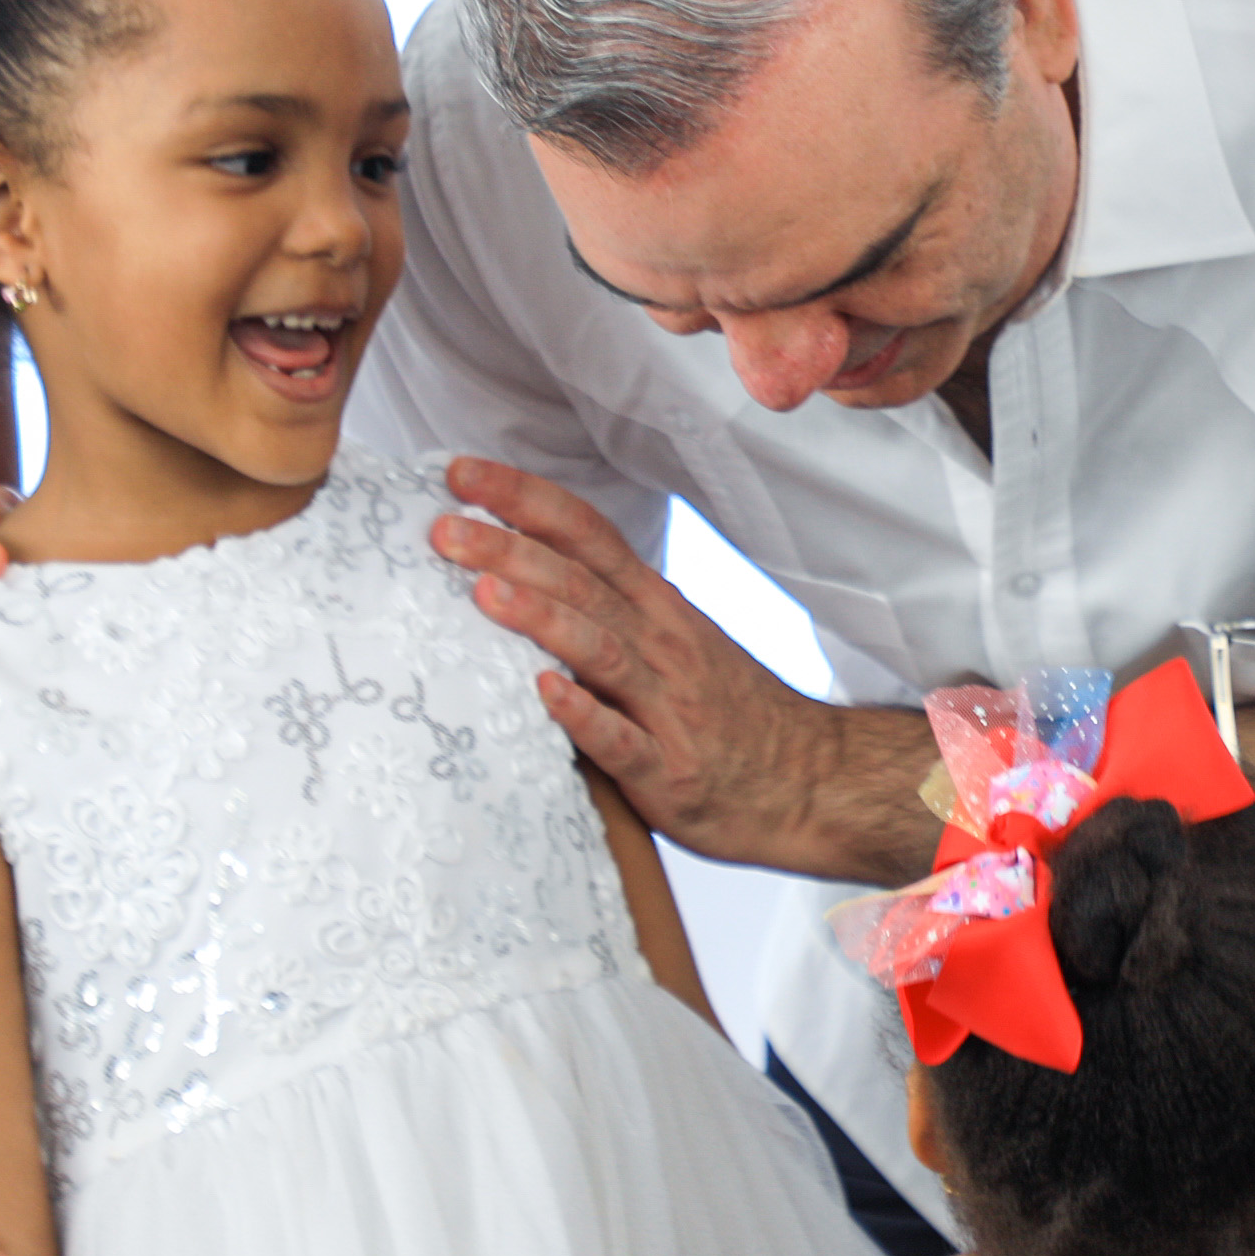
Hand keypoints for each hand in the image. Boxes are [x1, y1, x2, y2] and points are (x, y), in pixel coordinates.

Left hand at [427, 459, 912, 881]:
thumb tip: (514, 575)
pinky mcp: (668, 770)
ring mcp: (666, 706)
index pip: (585, 532)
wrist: (810, 780)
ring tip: (484, 594)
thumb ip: (607, 611)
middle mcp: (661, 642)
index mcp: (655, 605)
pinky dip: (583, 714)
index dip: (524, 498)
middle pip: (581, 581)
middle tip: (444, 529)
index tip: (461, 475)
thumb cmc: (726, 713)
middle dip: (509, 550)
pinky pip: (620, 740)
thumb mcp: (674, 642)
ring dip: (542, 618)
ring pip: (600, 649)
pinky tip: (545, 694)